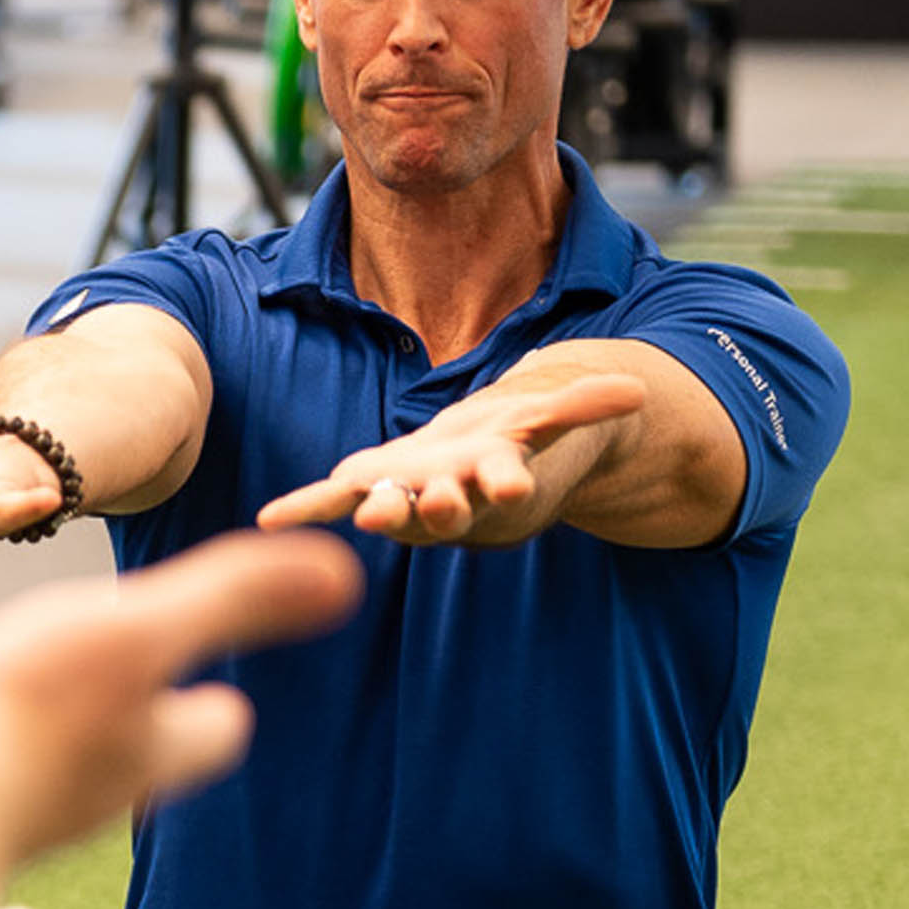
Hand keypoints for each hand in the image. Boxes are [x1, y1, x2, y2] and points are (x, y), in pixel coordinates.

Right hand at [0, 529, 364, 859]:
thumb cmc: (25, 716)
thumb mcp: (139, 632)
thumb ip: (234, 598)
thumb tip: (346, 575)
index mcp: (150, 748)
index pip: (219, 727)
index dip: (216, 701)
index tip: (212, 682)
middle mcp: (92, 797)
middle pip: (141, 760)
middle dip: (135, 724)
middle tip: (114, 682)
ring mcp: (20, 817)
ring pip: (58, 778)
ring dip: (52, 742)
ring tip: (26, 706)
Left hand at [254, 367, 647, 545]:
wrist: (475, 468)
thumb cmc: (516, 444)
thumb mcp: (550, 421)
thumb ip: (586, 406)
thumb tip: (638, 391)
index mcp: (496, 484)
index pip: (502, 486)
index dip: (501, 485)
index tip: (505, 488)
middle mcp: (450, 502)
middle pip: (440, 510)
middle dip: (430, 509)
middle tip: (419, 507)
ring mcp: (406, 497)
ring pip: (389, 506)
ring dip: (375, 508)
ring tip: (360, 508)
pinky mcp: (370, 487)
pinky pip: (332, 500)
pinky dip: (304, 508)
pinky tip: (270, 518)